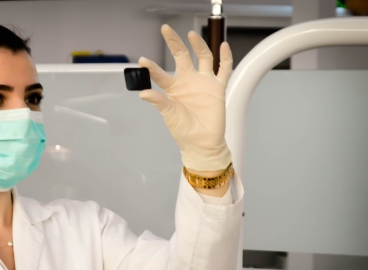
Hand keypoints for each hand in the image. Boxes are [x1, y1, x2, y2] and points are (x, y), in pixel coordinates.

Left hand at [139, 24, 232, 171]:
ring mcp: (203, 82)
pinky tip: (223, 45)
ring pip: (203, 57)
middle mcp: (188, 81)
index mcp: (173, 88)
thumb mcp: (169, 114)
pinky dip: (225, 57)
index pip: (160, 73)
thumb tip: (143, 93)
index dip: (152, 67)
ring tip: (191, 35)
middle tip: (165, 29)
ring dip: (198, 45)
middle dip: (174, 42)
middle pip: (181, 56)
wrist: (202, 143)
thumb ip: (158, 101)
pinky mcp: (218, 88)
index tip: (142, 61)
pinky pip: (223, 69)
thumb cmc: (183, 130)